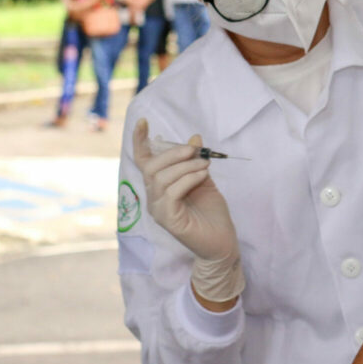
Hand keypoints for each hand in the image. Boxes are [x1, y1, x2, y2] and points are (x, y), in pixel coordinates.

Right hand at [133, 119, 237, 261]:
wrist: (222, 242)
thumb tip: (194, 138)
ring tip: (205, 164)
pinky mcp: (168, 219)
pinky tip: (202, 176)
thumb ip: (196, 161)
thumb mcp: (204, 180)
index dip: (140, 141)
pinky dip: (187, 179)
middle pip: (151, 167)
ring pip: (161, 178)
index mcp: (160, 186)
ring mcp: (158, 209)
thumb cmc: (212, 213)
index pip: (144, 161)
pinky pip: (171, 193)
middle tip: (195, 150)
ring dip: (185, 166)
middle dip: (173, 153)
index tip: (144, 121)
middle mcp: (154, 197)